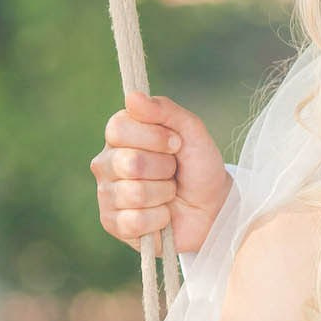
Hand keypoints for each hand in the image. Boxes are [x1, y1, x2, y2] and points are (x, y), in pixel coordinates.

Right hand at [90, 92, 230, 253]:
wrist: (213, 206)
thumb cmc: (199, 165)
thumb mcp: (192, 131)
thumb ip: (165, 110)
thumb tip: (132, 96)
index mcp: (120, 135)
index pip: (119, 128)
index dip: (154, 136)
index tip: (176, 143)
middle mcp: (107, 163)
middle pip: (129, 162)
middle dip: (164, 167)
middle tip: (173, 171)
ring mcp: (107, 195)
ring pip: (134, 193)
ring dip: (164, 193)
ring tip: (169, 192)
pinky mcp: (113, 224)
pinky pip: (133, 221)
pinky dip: (159, 218)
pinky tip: (163, 215)